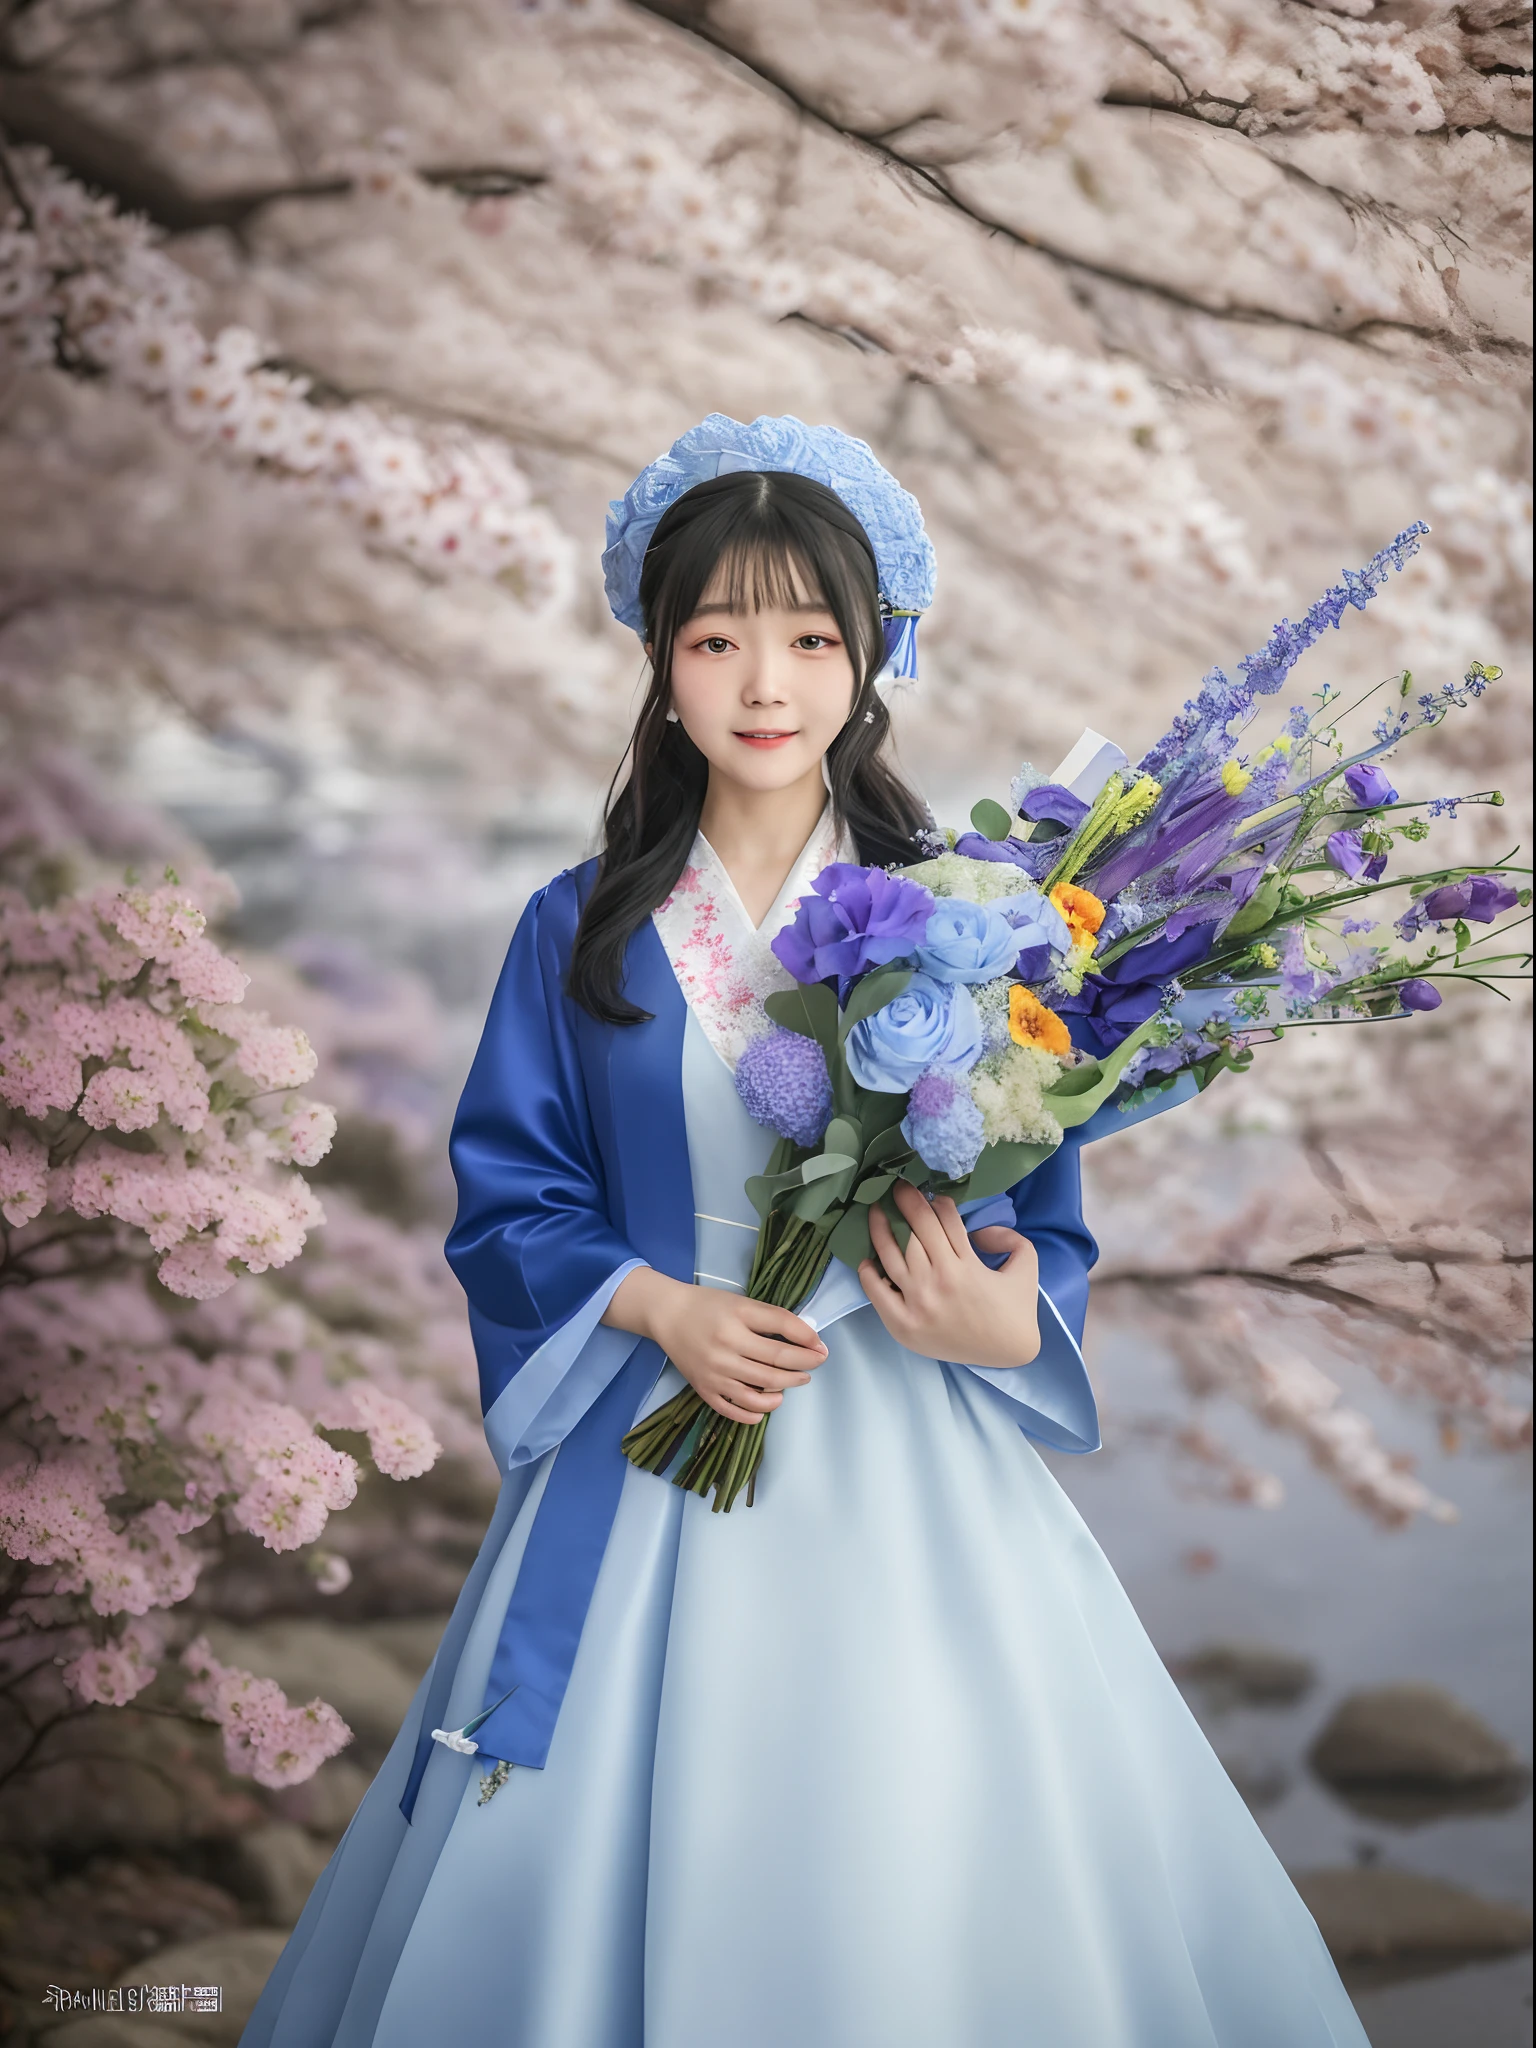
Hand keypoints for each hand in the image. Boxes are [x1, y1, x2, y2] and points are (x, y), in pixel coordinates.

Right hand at [603, 1268, 826, 1423]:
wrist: (667, 1315)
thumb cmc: (708, 1306)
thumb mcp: (743, 1303)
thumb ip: (775, 1318)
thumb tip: (808, 1337)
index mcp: (736, 1324)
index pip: (782, 1337)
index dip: (808, 1344)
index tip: (822, 1348)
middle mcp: (725, 1351)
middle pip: (774, 1369)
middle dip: (802, 1369)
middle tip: (814, 1365)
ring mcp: (713, 1375)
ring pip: (757, 1394)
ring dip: (782, 1392)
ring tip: (792, 1384)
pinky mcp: (704, 1390)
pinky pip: (733, 1410)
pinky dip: (754, 1413)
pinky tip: (767, 1405)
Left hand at [859, 1179, 1040, 1368]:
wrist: (1009, 1354)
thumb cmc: (1015, 1309)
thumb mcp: (1026, 1264)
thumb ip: (1008, 1236)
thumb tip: (977, 1229)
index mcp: (966, 1265)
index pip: (942, 1220)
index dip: (932, 1200)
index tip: (924, 1190)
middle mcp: (938, 1281)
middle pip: (913, 1230)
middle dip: (904, 1203)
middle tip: (896, 1188)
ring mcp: (918, 1303)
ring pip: (890, 1255)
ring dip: (880, 1228)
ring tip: (875, 1211)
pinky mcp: (903, 1324)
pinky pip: (877, 1292)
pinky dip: (869, 1273)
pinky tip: (867, 1259)